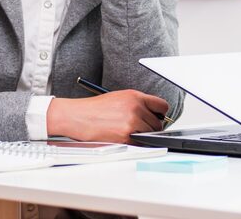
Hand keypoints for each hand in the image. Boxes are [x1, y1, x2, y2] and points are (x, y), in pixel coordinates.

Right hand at [47, 89, 168, 142]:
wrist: (78, 116)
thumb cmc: (96, 108)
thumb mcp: (120, 97)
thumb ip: (138, 103)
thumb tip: (153, 114)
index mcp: (135, 96)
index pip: (162, 106)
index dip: (161, 114)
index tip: (157, 118)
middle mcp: (135, 108)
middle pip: (157, 124)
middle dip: (151, 127)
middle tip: (140, 128)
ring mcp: (131, 123)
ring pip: (149, 135)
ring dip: (143, 136)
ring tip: (128, 132)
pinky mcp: (125, 137)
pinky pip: (139, 143)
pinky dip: (135, 143)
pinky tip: (123, 138)